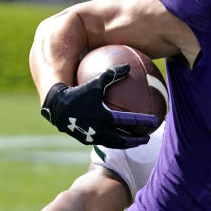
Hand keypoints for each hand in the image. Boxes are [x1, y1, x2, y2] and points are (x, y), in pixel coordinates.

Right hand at [40, 66, 157, 147]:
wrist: (55, 107)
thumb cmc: (76, 92)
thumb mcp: (94, 82)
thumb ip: (112, 74)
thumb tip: (128, 66)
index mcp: (104, 117)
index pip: (128, 121)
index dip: (143, 121)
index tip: (155, 121)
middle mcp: (100, 130)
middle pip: (123, 139)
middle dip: (136, 140)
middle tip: (147, 137)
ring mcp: (92, 137)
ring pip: (113, 143)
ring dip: (125, 144)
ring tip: (134, 142)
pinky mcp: (85, 140)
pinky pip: (102, 141)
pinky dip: (112, 140)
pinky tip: (115, 136)